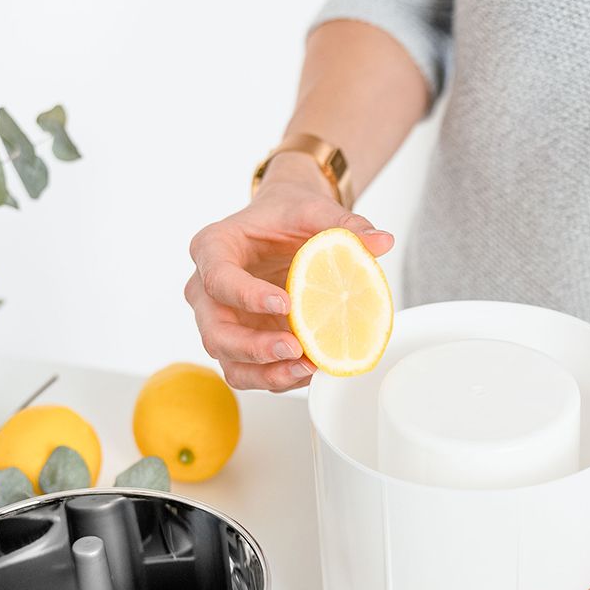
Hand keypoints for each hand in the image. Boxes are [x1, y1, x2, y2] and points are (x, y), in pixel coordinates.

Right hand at [185, 151, 393, 391]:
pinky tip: (310, 371)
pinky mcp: (240, 343)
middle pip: (215, 331)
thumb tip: (383, 240)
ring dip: (266, 372)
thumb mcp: (315, 211)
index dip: (247, 295)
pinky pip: (250, 371)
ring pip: (229, 360)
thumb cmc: (288, 217)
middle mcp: (206, 289)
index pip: (218, 276)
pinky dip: (278, 377)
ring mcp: (221, 320)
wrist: (283, 228)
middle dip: (254, 348)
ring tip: (307, 369)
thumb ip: (345, 224)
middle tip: (294, 348)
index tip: (286, 303)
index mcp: (213, 248)